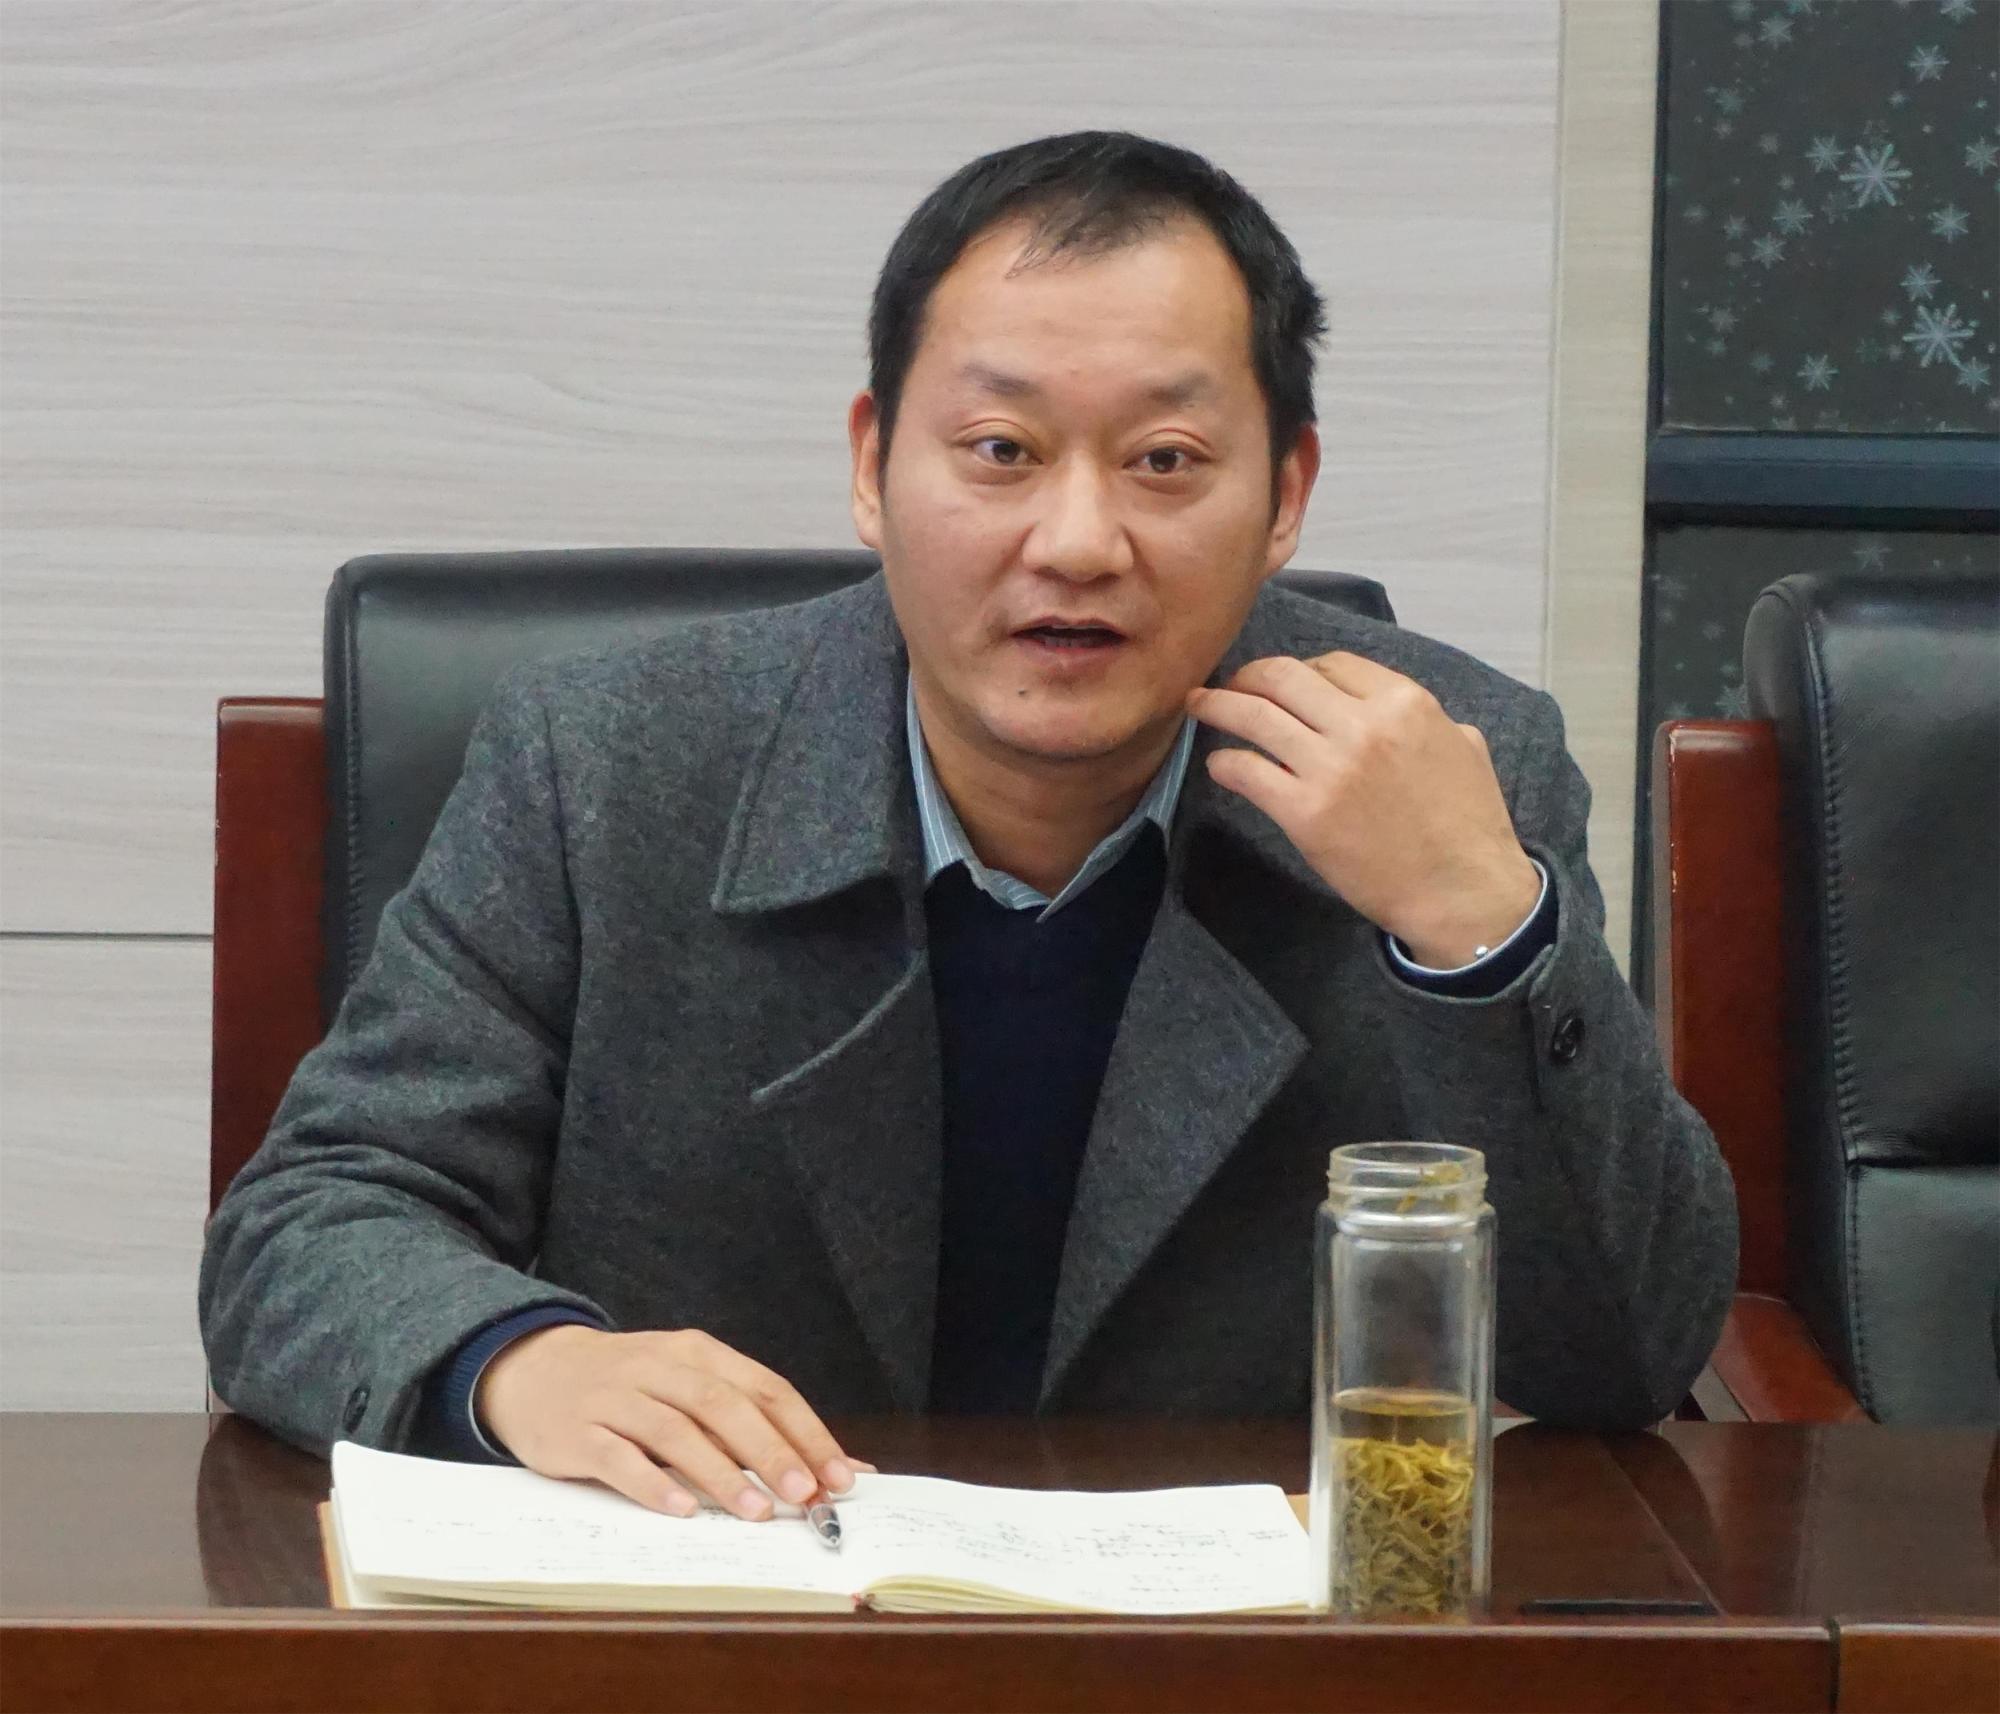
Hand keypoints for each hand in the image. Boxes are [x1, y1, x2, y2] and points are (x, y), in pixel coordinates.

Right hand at [476, 1324, 875, 1518]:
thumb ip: (747, 1422)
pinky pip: (618, 1458)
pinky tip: (682, 1509)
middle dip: (770, 1452)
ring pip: (675, 1432)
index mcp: (697, 1353)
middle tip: (803, 1494)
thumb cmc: (630, 1386)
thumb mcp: (686, 1385)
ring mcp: (616, 1398)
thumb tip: (825, 1468)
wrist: (533, 1368)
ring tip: (755, 1512)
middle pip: (723, 1406)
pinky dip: (653, 1484)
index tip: (837, 1476)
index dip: (804, 1431)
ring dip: (720, 1473)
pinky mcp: (578, 1432)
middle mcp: (660, 1368)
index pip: (764, 1388)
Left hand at [1187, 652, 1541, 966]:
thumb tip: (1402, 716)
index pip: (1331, 663)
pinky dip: (1224, 762)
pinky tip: (1220, 765)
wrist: (1461, 892)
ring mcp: (1330, 767)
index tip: (1283, 684)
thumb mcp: (1465, 747)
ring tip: (1199, 707)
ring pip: (1253, 716)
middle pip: (1281, 677)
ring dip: (1218, 706)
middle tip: (1228, 687)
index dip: (1299, 671)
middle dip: (1247, 677)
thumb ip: (1428, 720)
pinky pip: (1245, 771)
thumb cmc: (1470, 824)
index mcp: (1404, 702)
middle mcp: (1362, 724)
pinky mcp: (1304, 812)